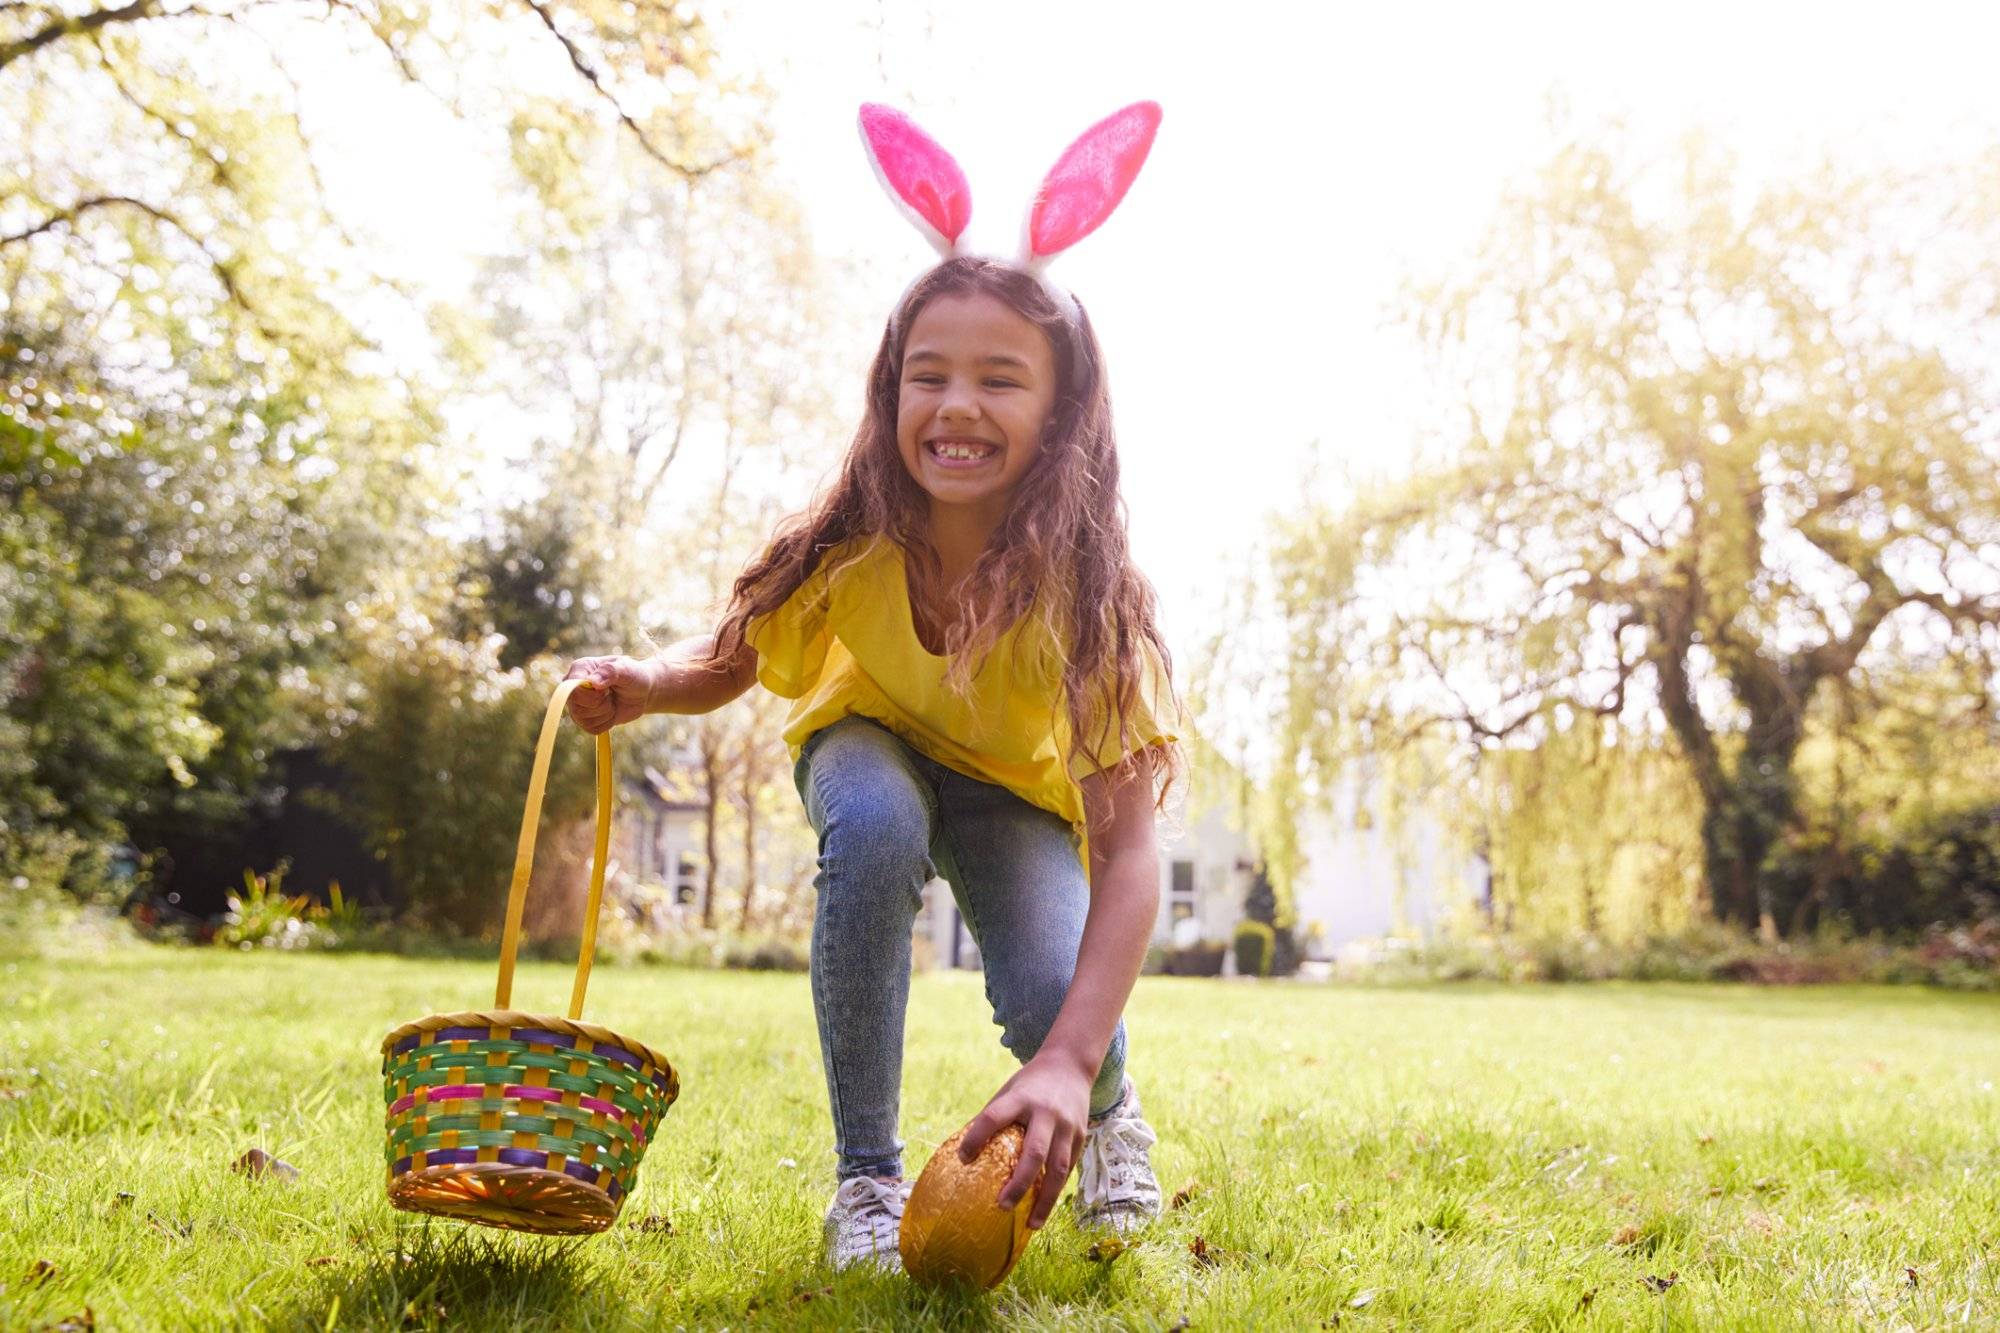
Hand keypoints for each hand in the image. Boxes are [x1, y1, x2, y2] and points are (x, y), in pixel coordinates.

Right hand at [563, 655, 658, 732]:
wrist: (641, 691)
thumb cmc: (633, 675)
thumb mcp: (627, 669)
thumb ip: (610, 671)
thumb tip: (593, 683)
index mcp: (580, 668)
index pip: (571, 686)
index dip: (588, 694)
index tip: (606, 690)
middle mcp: (574, 686)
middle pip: (575, 706)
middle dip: (599, 704)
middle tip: (611, 694)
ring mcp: (578, 704)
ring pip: (582, 719)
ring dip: (605, 713)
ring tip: (612, 701)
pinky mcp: (585, 719)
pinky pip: (591, 728)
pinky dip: (606, 723)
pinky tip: (612, 711)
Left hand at [958, 1053, 1091, 1229]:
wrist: (1071, 1064)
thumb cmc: (1031, 1083)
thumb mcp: (1009, 1090)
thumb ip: (993, 1117)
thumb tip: (965, 1153)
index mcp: (1021, 1097)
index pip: (994, 1117)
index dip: (976, 1137)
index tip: (963, 1159)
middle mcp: (1046, 1112)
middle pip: (1034, 1152)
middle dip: (1019, 1183)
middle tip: (1002, 1206)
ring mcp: (1067, 1125)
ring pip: (1058, 1168)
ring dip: (1044, 1199)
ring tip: (1031, 1224)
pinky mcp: (1081, 1135)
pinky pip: (1068, 1168)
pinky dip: (1055, 1191)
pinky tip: (1043, 1209)